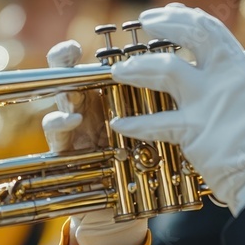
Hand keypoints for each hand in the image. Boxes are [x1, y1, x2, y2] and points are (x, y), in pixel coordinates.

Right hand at [43, 41, 146, 244]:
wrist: (130, 202)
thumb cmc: (144, 158)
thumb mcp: (156, 124)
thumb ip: (163, 98)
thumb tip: (190, 68)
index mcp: (112, 91)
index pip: (102, 60)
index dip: (110, 45)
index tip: (91, 42)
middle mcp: (90, 102)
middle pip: (72, 71)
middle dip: (64, 58)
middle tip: (68, 50)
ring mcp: (75, 124)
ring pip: (59, 96)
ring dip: (62, 90)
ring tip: (70, 88)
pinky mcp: (64, 147)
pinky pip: (55, 130)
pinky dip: (59, 122)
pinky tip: (72, 119)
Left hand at [110, 4, 244, 214]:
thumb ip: (225, 74)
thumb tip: (203, 59)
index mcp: (238, 66)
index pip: (210, 28)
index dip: (184, 16)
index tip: (165, 12)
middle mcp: (225, 76)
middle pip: (190, 36)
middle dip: (163, 25)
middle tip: (142, 24)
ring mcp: (208, 101)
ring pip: (166, 69)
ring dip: (138, 67)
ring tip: (119, 71)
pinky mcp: (194, 129)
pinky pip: (156, 123)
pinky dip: (135, 124)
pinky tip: (119, 123)